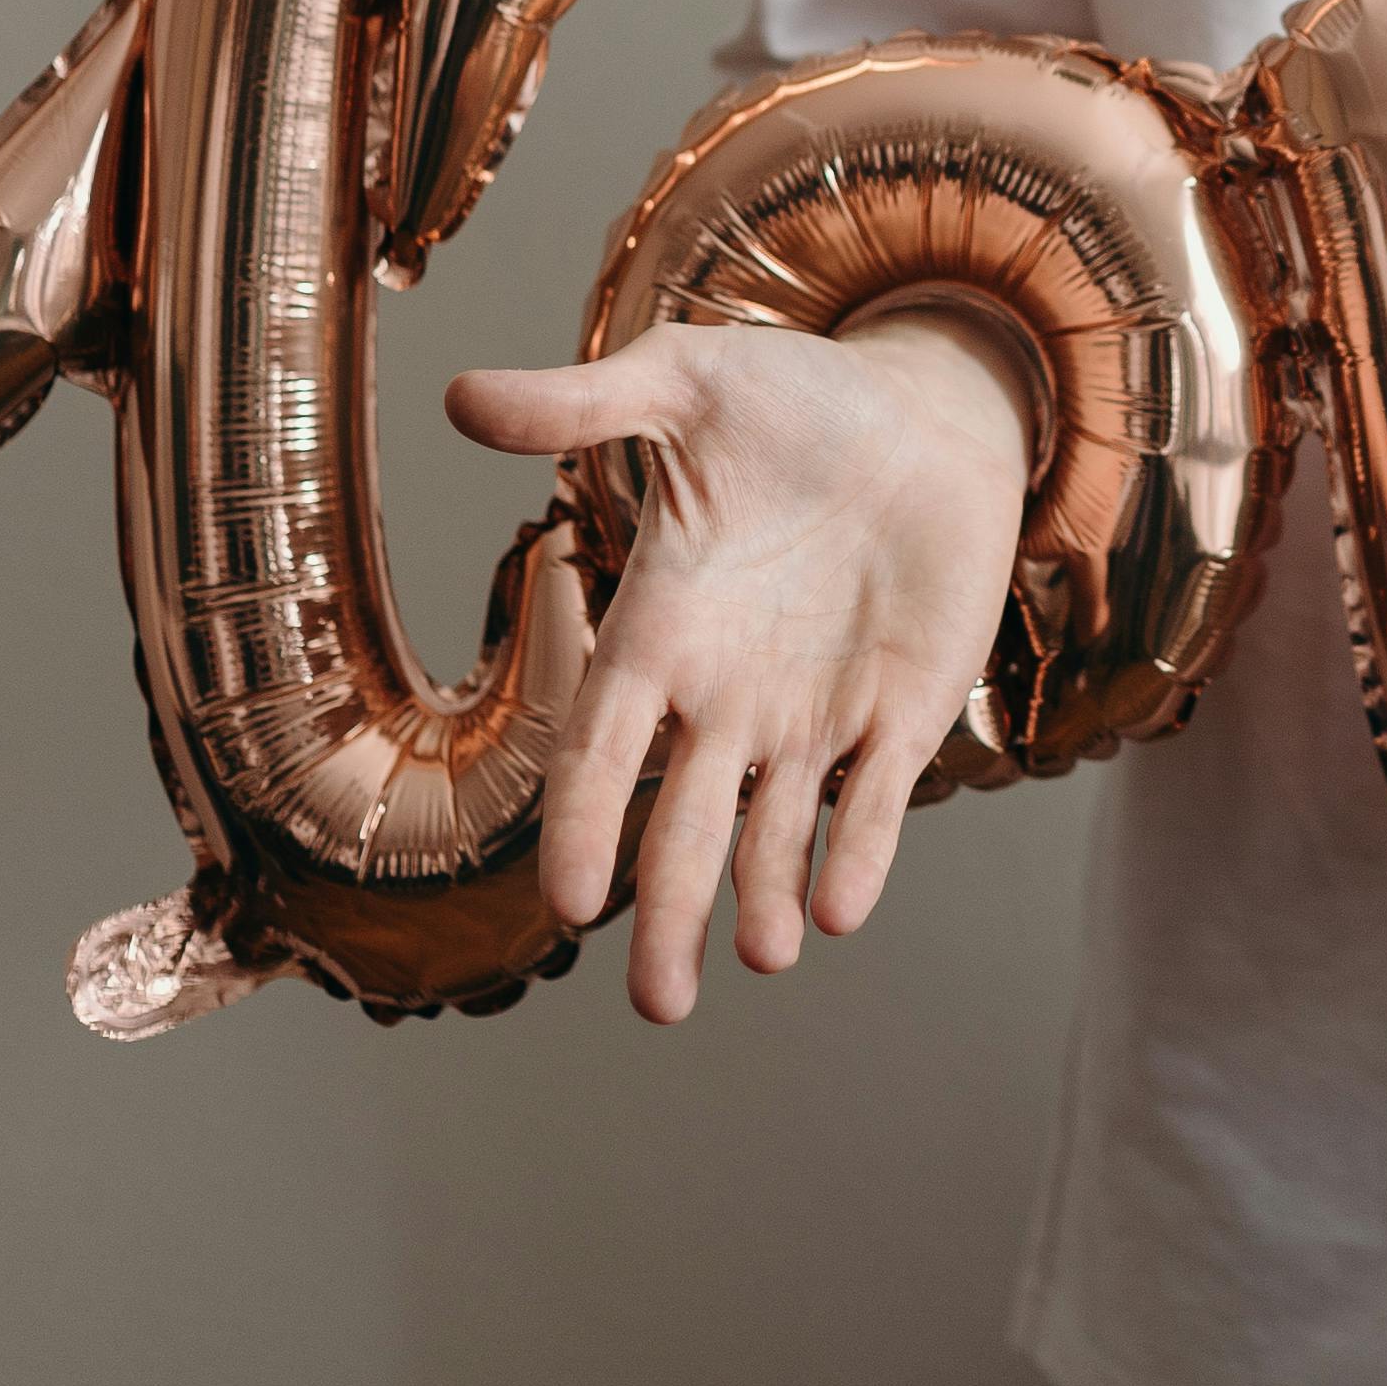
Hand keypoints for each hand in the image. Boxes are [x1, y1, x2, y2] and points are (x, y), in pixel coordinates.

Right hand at [444, 315, 1034, 1020]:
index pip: (603, 747)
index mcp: (663, 628)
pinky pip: (875, 801)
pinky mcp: (903, 711)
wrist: (924, 409)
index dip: (585, 824)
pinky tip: (842, 910)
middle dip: (669, 914)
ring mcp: (817, 711)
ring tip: (763, 955)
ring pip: (778, 833)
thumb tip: (462, 394)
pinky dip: (860, 854)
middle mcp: (729, 693)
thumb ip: (585, 404)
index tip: (570, 902)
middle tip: (659, 1005)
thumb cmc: (794, 395)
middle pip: (684, 827)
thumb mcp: (686, 380)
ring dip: (767, 899)